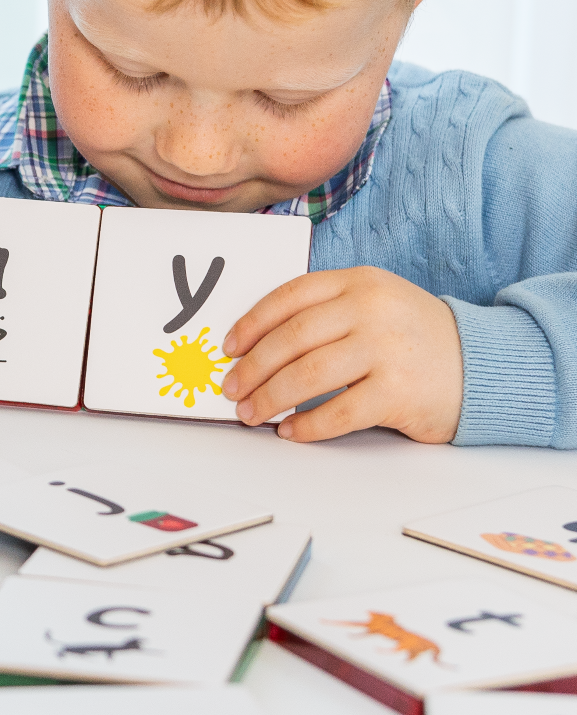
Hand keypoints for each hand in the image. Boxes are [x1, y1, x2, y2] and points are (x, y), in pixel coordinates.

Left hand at [220, 266, 462, 443]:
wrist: (484, 365)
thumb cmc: (413, 338)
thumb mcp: (374, 304)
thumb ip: (325, 313)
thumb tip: (256, 347)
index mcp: (359, 282)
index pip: (291, 297)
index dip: (252, 323)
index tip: (229, 347)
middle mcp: (371, 310)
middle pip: (292, 338)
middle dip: (253, 367)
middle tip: (231, 388)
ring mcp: (387, 350)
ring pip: (308, 375)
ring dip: (270, 397)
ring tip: (251, 413)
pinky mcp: (399, 392)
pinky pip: (338, 412)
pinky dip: (307, 426)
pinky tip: (290, 432)